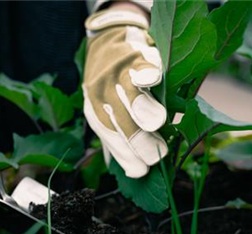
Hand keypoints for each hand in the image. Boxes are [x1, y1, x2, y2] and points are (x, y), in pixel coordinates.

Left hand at [83, 7, 167, 178]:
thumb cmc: (111, 87)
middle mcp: (104, 94)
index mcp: (96, 111)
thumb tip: (137, 174)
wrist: (106, 41)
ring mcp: (119, 74)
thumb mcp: (108, 115)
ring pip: (130, 94)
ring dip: (142, 109)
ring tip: (156, 123)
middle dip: (138, 141)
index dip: (127, 156)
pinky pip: (142, 64)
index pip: (112, 139)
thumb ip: (122, 143)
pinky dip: (146, 71)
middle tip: (156, 156)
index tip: (143, 170)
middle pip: (121, 121)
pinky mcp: (137, 54)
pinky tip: (152, 79)